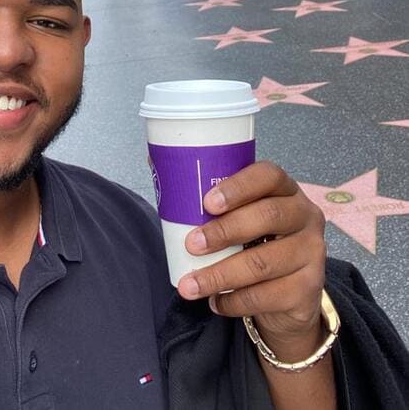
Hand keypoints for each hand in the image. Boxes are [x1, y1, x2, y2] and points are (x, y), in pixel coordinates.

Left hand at [178, 161, 326, 357]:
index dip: (238, 186)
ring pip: (263, 263)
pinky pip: (267, 296)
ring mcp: (312, 253)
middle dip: (223, 231)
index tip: (207, 202)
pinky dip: (234, 300)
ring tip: (190, 285)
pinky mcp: (309, 290)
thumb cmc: (254, 243)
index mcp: (285, 190)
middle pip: (267, 216)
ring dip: (219, 274)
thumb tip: (157, 166)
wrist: (290, 295)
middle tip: (191, 244)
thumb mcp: (241, 217)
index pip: (269, 175)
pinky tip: (215, 302)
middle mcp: (305, 216)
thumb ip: (212, 199)